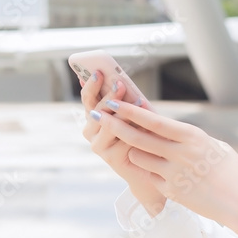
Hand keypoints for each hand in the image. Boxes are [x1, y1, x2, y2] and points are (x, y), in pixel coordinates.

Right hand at [79, 70, 165, 216]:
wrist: (149, 166)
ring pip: (108, 125)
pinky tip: (145, 123)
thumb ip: (125, 99)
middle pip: (96, 110)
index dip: (91, 84)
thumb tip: (119, 79)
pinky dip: (133, 130)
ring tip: (138, 102)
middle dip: (109, 96)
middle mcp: (90, 130)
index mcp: (94, 116)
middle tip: (120, 84)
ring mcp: (97, 145)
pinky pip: (120, 139)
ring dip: (123, 112)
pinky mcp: (109, 157)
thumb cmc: (142, 134)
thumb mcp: (133, 113)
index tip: (98, 71)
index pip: (88, 98)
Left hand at [90, 97, 237, 237]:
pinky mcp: (171, 192)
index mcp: (192, 136)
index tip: (114, 102)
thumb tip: (169, 128)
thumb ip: (190, 138)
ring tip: (131, 146)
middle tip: (99, 116)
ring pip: (139, 157)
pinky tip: (147, 168)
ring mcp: (173, 174)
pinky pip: (148, 177)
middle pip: (138, 137)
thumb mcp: (214, 146)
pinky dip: (146, 171)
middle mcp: (180, 153)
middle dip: (115, 125)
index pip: (154, 120)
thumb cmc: (232, 172)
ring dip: (132, 150)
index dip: (130, 111)